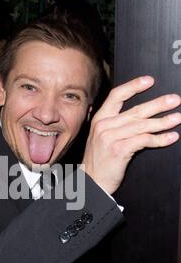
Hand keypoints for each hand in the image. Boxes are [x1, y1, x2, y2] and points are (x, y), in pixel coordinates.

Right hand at [82, 76, 180, 193]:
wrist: (91, 181)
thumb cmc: (99, 161)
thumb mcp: (102, 138)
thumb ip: (117, 124)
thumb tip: (142, 115)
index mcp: (100, 119)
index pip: (117, 96)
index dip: (134, 86)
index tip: (149, 81)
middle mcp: (104, 126)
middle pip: (135, 110)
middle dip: (158, 104)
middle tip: (174, 99)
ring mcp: (111, 137)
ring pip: (142, 125)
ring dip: (163, 122)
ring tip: (177, 118)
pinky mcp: (119, 150)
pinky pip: (144, 140)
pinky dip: (159, 139)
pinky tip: (170, 137)